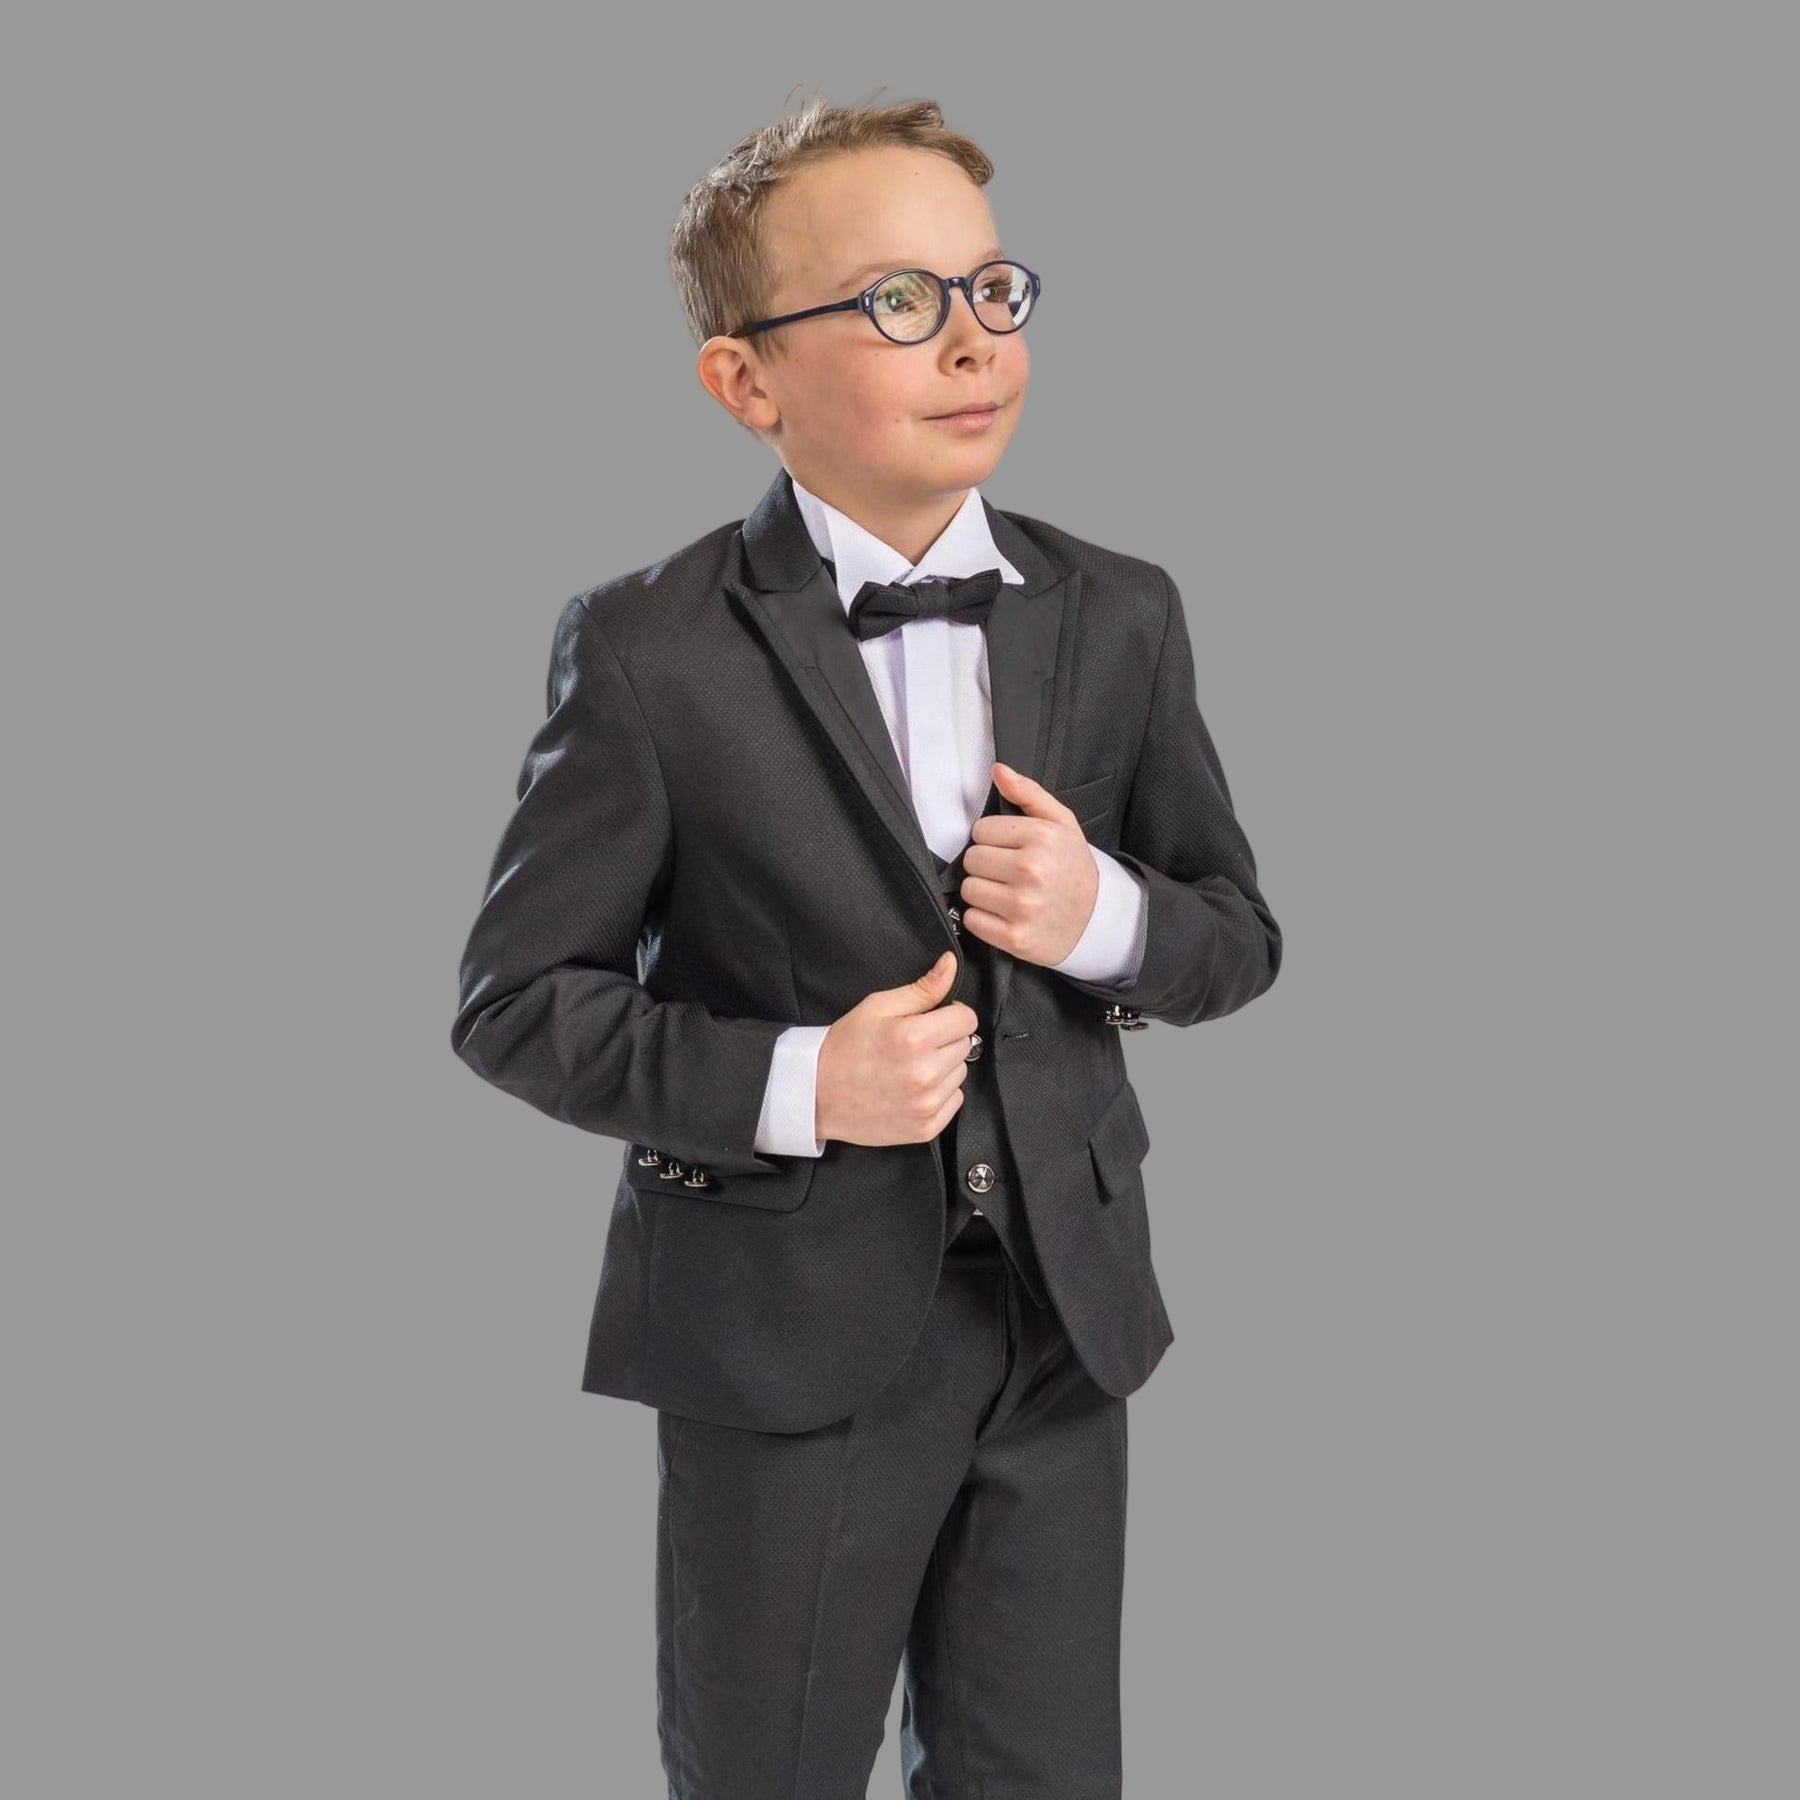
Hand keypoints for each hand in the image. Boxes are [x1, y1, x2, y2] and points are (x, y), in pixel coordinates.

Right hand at [816, 952, 978, 1145]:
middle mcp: (926, 1073)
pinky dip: (939, 1094)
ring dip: (943, 1068)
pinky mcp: (926, 1128)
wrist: (817, 1095)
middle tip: (912, 1045)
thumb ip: (922, 989)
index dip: (950, 1015)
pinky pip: (954, 1101)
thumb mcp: (878, 1007)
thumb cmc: (845, 1047)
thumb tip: (951, 964)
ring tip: (909, 1067)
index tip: (932, 1020)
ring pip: (960, 1074)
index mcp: (915, 1038)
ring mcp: (927, 1103)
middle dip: (944, 1041)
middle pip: (964, 1046)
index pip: (967, 1019)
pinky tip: (912, 1089)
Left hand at [958, 761, 1099, 966]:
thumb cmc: (1073, 868)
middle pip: (971, 859)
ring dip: (983, 892)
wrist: (1096, 920)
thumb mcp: (1061, 824)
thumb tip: (998, 770)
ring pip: (969, 889)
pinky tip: (1005, 914)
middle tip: (1009, 873)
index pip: (981, 830)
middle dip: (986, 865)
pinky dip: (983, 919)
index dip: (993, 840)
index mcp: (1042, 837)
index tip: (1011, 849)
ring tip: (1007, 893)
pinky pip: (972, 920)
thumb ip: (1028, 793)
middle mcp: (1032, 871)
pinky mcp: (1014, 937)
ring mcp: (1023, 906)